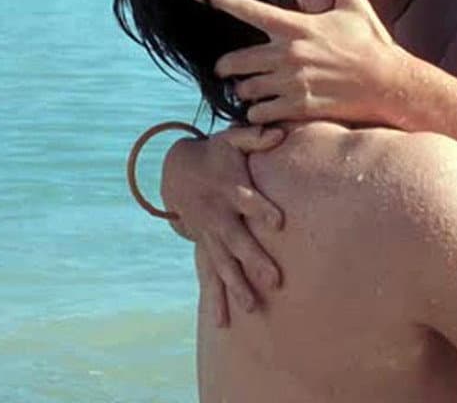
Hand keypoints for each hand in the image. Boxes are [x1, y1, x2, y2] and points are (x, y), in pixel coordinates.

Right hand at [162, 125, 285, 323]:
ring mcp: (210, 236)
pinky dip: (215, 299)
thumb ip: (255, 138)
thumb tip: (280, 133)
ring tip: (253, 308)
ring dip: (237, 286)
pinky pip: (210, 277)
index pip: (247, 200)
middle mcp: (219, 217)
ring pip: (224, 265)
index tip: (278, 221)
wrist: (176, 173)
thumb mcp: (231, 140)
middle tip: (274, 280)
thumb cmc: (214, 155)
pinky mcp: (206, 248)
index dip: (261, 209)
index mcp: (229, 189)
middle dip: (254, 261)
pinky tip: (222, 324)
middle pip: (238, 241)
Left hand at [192, 0, 407, 125]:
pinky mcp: (299, 108)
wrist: (390, 84)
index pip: (247, 8)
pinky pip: (261, 112)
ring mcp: (292, 82)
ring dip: (243, 89)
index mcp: (297, 26)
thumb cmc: (372, 43)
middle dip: (225, 65)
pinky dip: (257, 111)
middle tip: (224, 68)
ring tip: (248, 88)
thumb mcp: (354, 3)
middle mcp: (289, 54)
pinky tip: (263, 108)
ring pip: (246, 88)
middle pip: (236, 60)